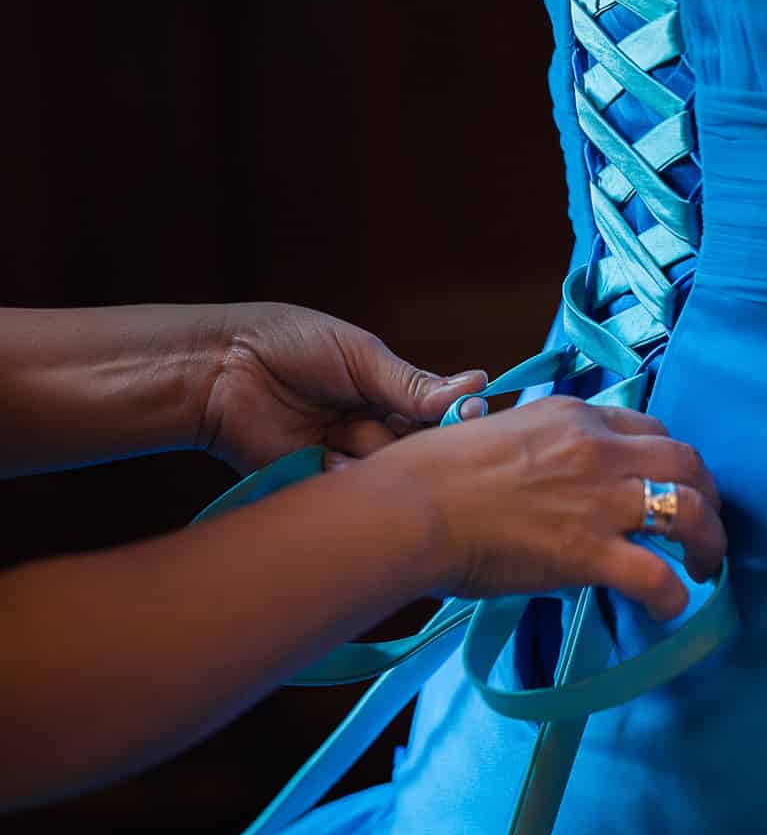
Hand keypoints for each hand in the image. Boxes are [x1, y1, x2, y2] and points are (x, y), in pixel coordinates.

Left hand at [199, 303, 488, 472]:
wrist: (220, 369)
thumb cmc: (288, 345)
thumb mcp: (360, 356)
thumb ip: (413, 383)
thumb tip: (477, 386)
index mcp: (388, 390)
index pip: (439, 412)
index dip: (457, 416)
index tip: (473, 413)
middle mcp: (373, 425)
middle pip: (421, 447)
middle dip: (419, 440)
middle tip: (404, 426)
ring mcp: (347, 454)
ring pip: (389, 470)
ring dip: (375, 454)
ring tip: (344, 433)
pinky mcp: (318, 480)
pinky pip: (352, 489)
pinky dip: (345, 474)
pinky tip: (326, 454)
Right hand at [368, 395, 726, 617]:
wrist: (408, 509)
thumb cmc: (427, 475)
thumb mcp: (496, 433)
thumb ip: (538, 450)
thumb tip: (549, 481)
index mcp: (574, 417)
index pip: (647, 427)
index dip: (666, 458)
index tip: (664, 482)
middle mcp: (598, 449)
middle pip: (685, 461)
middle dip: (705, 494)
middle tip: (702, 525)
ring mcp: (599, 499)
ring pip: (689, 510)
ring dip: (709, 539)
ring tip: (707, 566)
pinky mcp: (589, 551)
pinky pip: (656, 575)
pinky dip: (674, 595)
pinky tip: (671, 609)